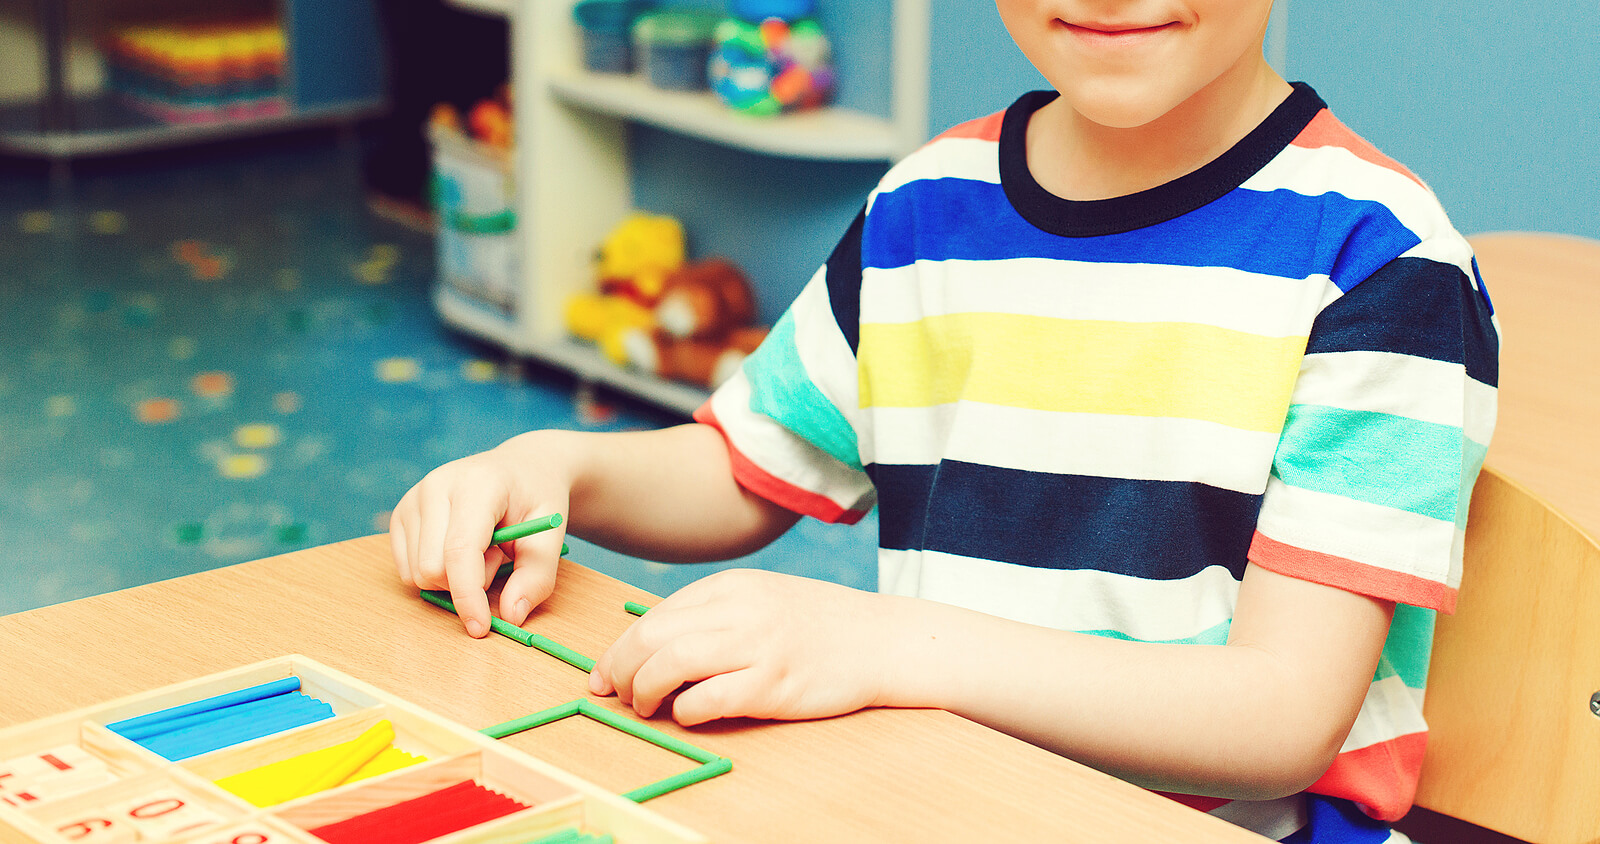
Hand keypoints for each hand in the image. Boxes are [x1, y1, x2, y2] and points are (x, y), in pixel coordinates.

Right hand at [390, 432, 572, 637]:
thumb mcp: (550, 534)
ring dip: (453, 578)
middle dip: (468, 582)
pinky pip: (407, 569)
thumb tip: (510, 616)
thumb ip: (537, 576)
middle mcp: (437, 485)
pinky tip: (459, 548)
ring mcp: (413, 497)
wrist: (520, 468)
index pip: (460, 551)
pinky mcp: (400, 513)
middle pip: (433, 569)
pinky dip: (436, 572)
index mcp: (477, 484)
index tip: (480, 628)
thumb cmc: (536, 499)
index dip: (468, 596)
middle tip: (498, 556)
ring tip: (482, 548)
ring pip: (417, 573)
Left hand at [589, 569, 894, 725]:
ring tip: (644, 707)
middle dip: (619, 668)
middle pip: (652, 636)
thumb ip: (715, 615)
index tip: (604, 674)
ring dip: (644, 690)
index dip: (619, 648)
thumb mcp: (763, 599)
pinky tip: (687, 714)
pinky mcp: (774, 684)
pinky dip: (686, 710)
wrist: (883, 640)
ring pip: (671, 663)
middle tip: (613, 693)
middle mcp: (740, 610)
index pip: (655, 615)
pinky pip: (710, 698)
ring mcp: (758, 646)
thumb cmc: (820, 625)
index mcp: (732, 587)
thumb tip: (655, 648)